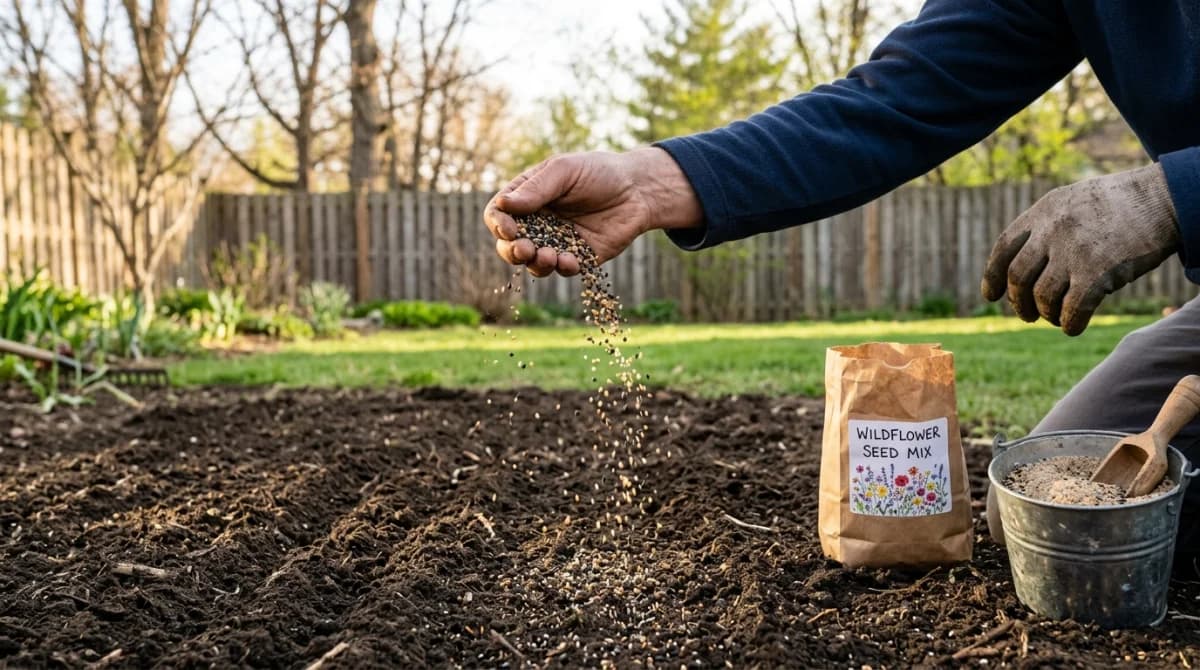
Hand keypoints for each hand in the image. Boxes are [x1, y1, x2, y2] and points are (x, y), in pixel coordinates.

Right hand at [484, 148, 702, 276]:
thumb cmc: (599, 172)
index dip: (498, 224)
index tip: (509, 229)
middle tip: (524, 250)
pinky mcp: (579, 257)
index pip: (499, 214)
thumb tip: (504, 205)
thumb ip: (536, 189)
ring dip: (536, 264)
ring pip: (534, 262)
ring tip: (548, 257)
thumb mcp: (564, 171)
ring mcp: (557, 241)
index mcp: (528, 198)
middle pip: (509, 245)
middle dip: (512, 251)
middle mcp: (538, 222)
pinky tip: (570, 261)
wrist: (638, 189)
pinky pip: (563, 269)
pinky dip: (563, 268)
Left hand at [981, 163, 1178, 334]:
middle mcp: (1052, 231)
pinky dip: (1069, 324)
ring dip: (1045, 314)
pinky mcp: (1097, 274)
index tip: (991, 296)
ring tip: (1053, 317)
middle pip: (1018, 277)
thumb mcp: (1074, 200)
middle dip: (1017, 302)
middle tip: (1026, 315)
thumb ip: (1047, 224)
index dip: (992, 276)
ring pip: (1042, 297)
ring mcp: (1073, 252)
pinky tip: (1073, 326)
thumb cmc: (1122, 202)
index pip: (1004, 248)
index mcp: (1043, 212)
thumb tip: (1025, 259)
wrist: (1165, 198)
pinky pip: (1071, 310)